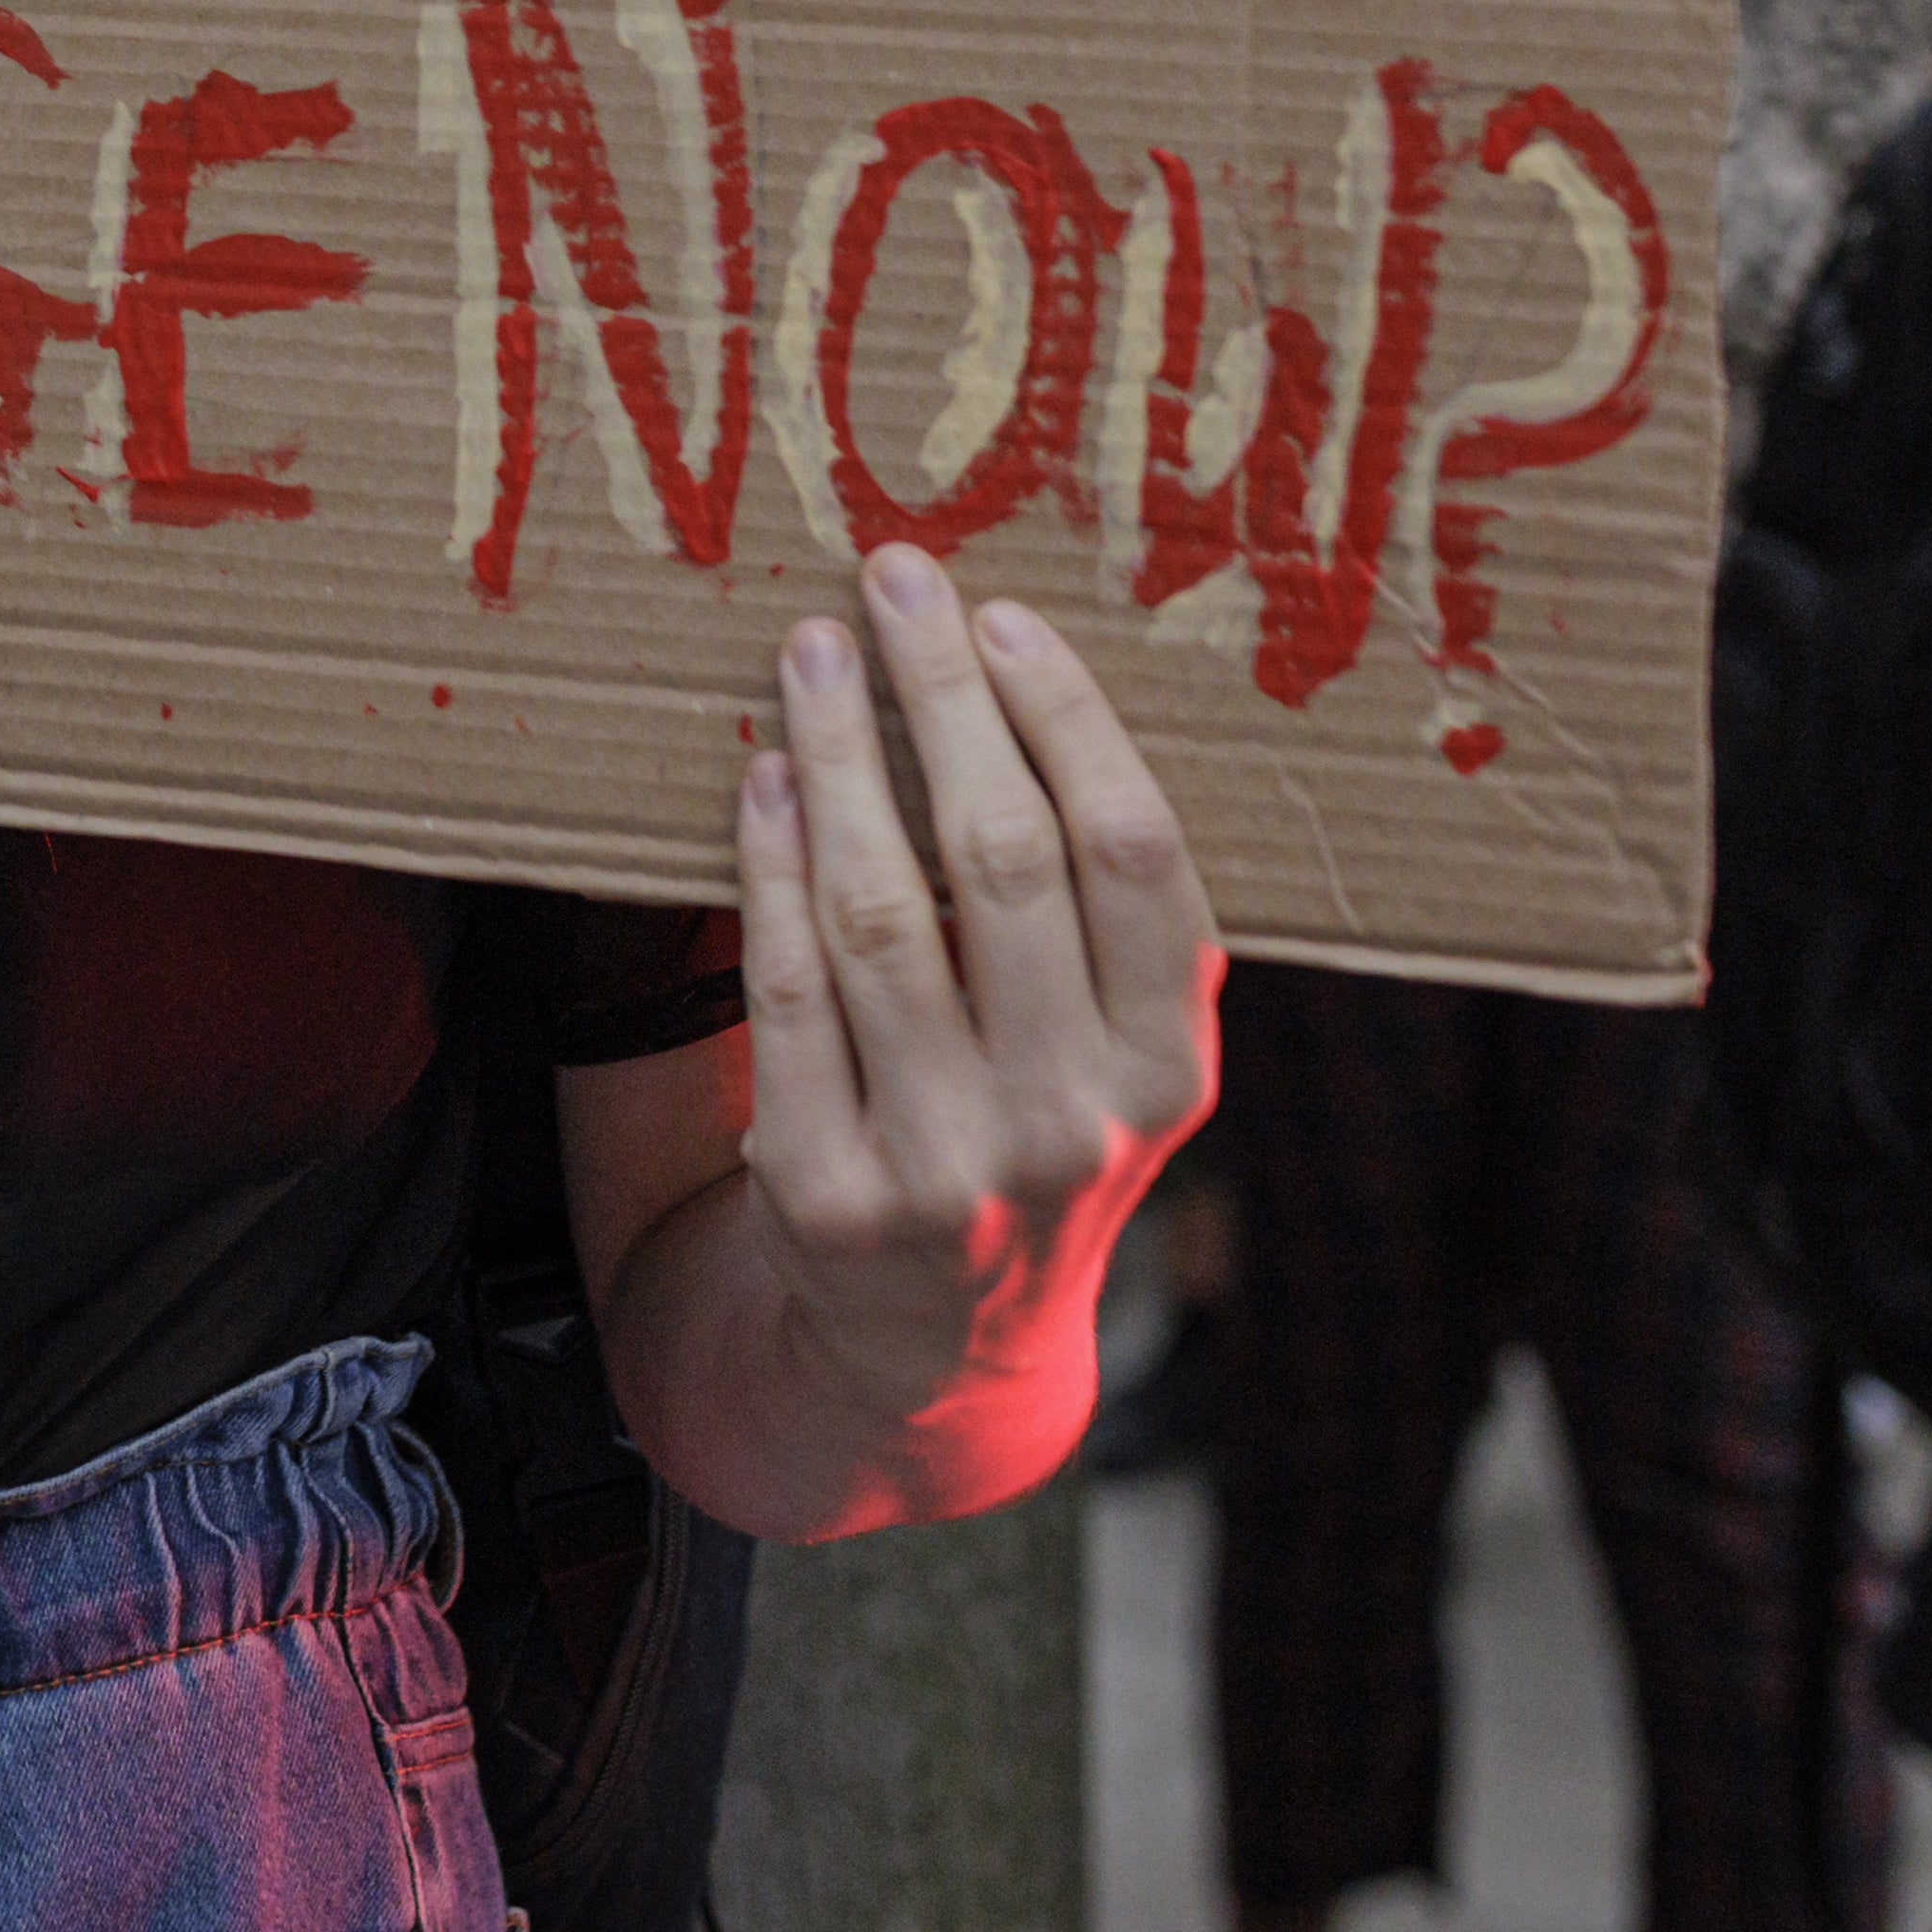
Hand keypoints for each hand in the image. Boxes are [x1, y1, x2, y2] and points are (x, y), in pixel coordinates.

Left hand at [730, 550, 1222, 1450]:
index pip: (1135, 854)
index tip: (999, 618)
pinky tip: (762, 776)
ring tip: (809, 653)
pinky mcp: (824, 1188)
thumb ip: (1122, 921)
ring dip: (837, 756)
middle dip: (939, 697)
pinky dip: (768, 866)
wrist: (938, 1351)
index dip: (1065, 720)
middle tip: (889, 580)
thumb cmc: (1037, 1136)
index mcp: (1170, 1069)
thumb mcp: (1126, 1059)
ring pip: (877, 911)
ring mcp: (944, 1160)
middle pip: (1001, 857)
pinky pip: (782, 990)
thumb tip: (1038, 687)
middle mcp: (1071, 1118)